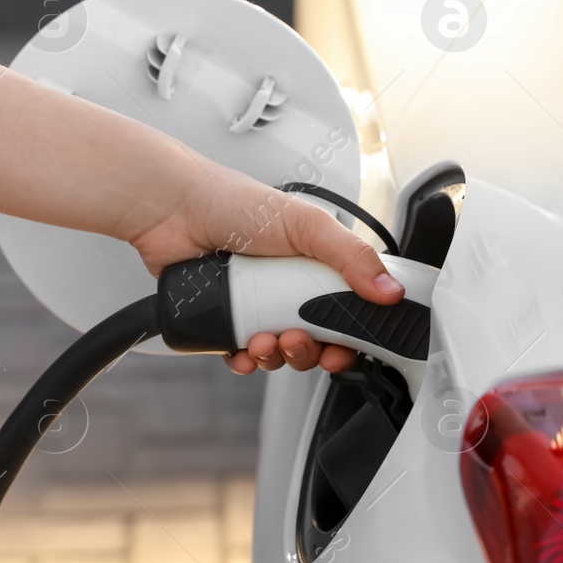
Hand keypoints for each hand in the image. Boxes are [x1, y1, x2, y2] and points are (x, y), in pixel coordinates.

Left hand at [127, 166, 403, 374]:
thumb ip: (351, 255)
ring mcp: (254, 303)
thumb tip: (389, 289)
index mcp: (312, 264)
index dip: (349, 335)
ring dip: (277, 356)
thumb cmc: (234, 202)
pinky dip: (245, 360)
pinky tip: (243, 352)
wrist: (173, 210)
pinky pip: (241, 353)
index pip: (343, 309)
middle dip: (310, 350)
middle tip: (298, 340)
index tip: (345, 347)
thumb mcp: (307, 224)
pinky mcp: (223, 318)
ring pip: (278, 350)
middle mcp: (285, 285)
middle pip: (313, 337)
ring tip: (265, 341)